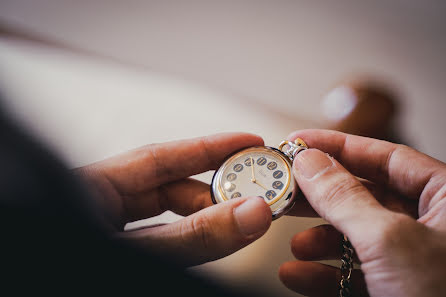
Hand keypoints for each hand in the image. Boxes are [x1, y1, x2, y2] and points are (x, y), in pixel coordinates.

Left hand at [75, 133, 271, 265]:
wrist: (27, 294)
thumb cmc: (65, 276)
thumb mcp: (139, 255)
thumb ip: (192, 238)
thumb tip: (250, 213)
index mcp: (93, 189)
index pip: (162, 157)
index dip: (209, 147)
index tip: (249, 143)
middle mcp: (102, 204)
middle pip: (169, 185)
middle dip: (214, 191)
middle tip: (254, 199)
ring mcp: (111, 229)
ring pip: (169, 214)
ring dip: (206, 217)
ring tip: (239, 225)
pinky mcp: (123, 250)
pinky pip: (163, 236)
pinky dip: (189, 238)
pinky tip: (211, 241)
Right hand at [279, 129, 445, 296]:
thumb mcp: (390, 241)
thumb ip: (345, 197)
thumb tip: (310, 161)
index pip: (386, 156)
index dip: (340, 147)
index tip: (300, 142)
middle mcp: (431, 225)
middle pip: (364, 195)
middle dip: (321, 197)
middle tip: (286, 190)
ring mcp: (413, 260)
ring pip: (356, 236)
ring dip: (319, 241)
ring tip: (295, 244)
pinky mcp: (397, 289)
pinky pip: (354, 272)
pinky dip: (323, 274)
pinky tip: (297, 275)